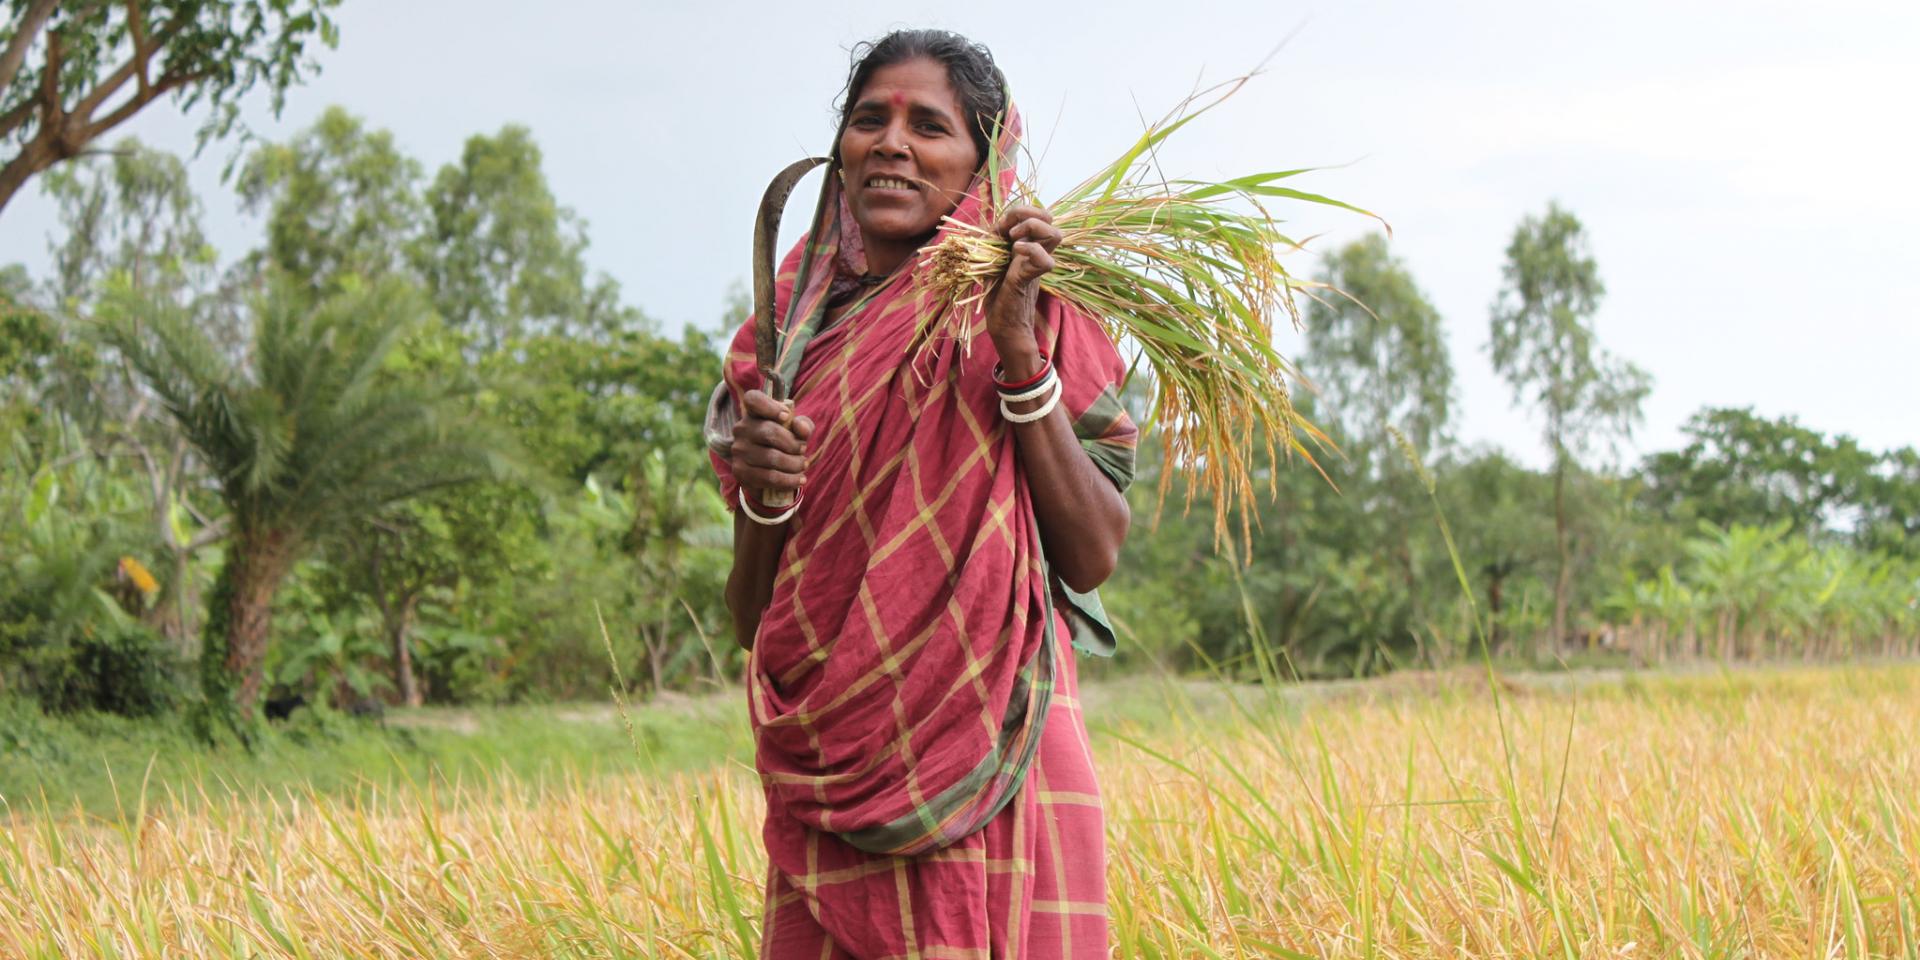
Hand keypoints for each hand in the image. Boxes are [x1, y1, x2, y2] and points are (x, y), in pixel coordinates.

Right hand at [729, 389, 814, 494]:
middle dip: (793, 444)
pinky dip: (789, 480)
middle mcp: (741, 429)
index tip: (785, 416)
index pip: (753, 399)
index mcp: (754, 413)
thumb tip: (801, 429)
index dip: (769, 405)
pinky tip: (799, 480)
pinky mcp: (740, 472)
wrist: (768, 471)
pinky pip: (769, 477)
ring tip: (802, 465)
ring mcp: (738, 451)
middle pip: (770, 432)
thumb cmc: (784, 443)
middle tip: (803, 450)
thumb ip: (803, 426)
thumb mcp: (797, 431)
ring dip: (794, 464)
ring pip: (771, 458)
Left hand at [983, 204, 1061, 350]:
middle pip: (1050, 219)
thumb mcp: (990, 259)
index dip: (1020, 211)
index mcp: (1027, 243)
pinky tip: (1016, 253)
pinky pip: (1046, 261)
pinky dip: (1032, 251)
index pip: (1036, 213)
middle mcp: (1035, 251)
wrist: (1002, 324)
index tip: (1002, 226)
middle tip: (1011, 232)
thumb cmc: (995, 292)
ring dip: (1034, 229)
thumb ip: (994, 239)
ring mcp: (1036, 264)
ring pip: (1055, 234)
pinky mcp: (1032, 278)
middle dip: (1030, 214)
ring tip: (1014, 242)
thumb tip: (995, 221)